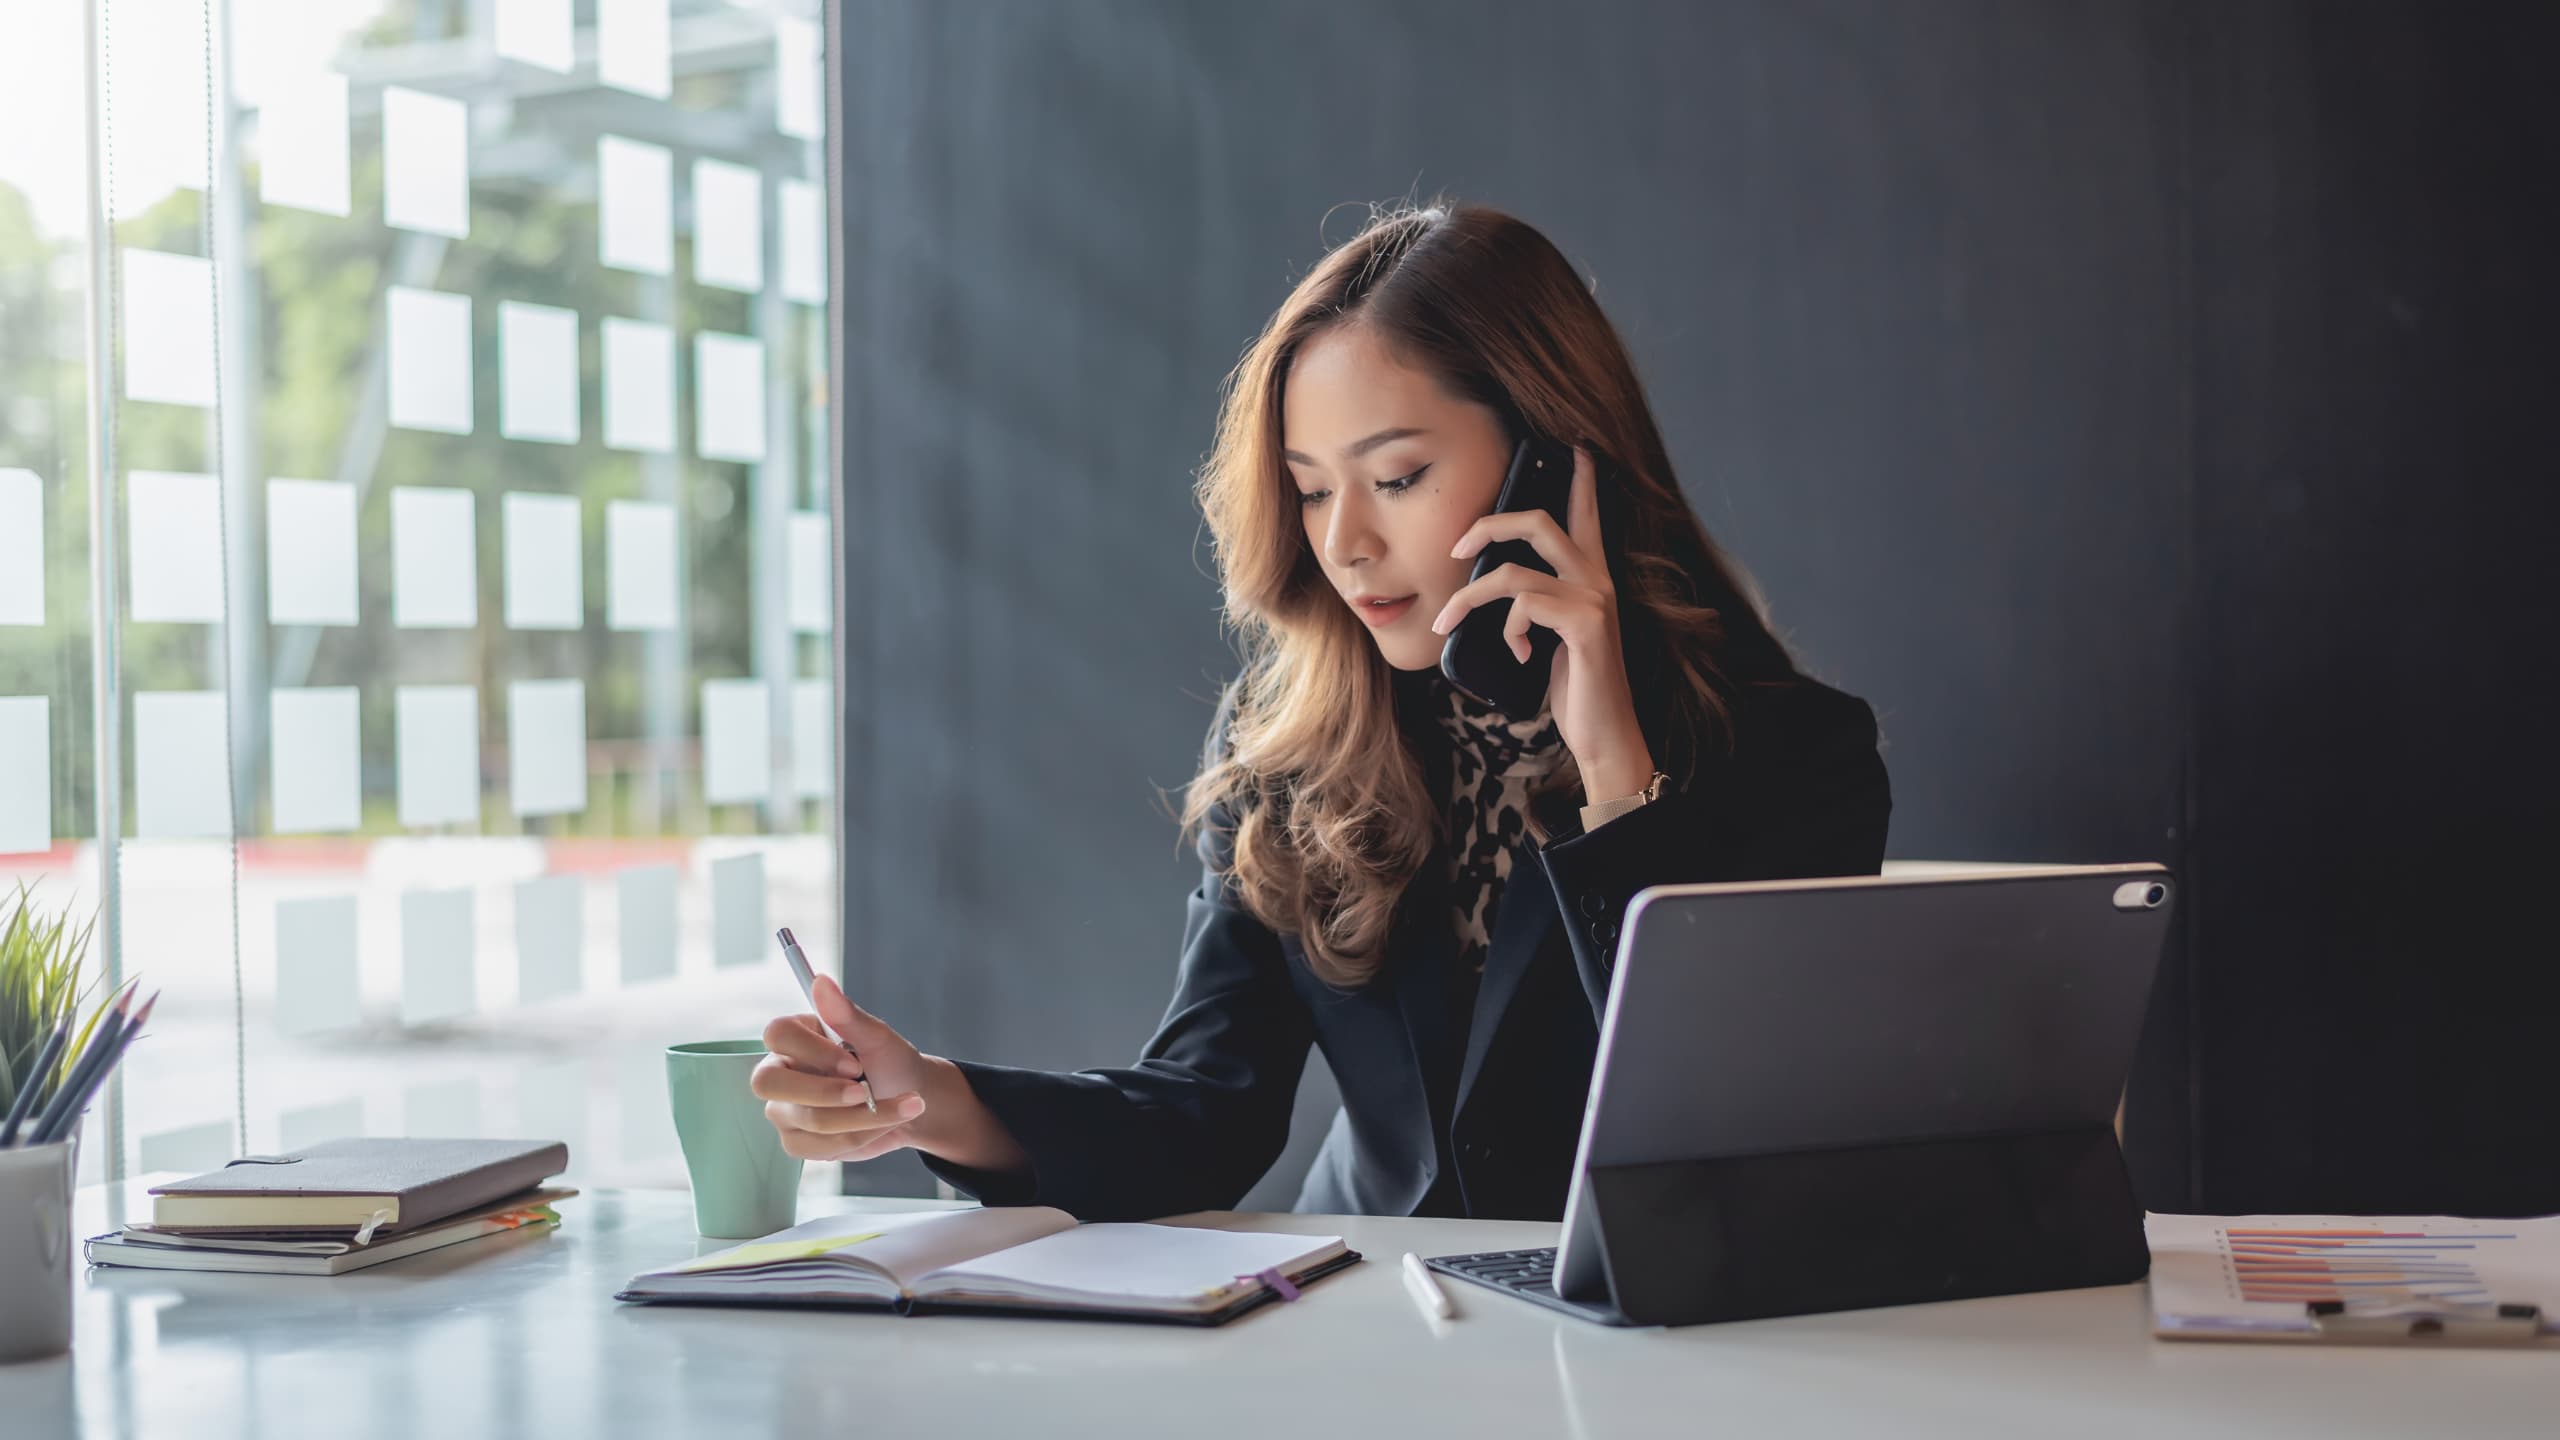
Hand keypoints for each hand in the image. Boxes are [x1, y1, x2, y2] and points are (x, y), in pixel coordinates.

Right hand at [754, 973, 1030, 1177]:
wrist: (913, 1103)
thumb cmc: (892, 1064)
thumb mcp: (877, 1038)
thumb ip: (847, 1015)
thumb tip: (821, 981)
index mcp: (796, 1037)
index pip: (776, 1034)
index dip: (813, 1052)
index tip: (855, 1065)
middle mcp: (781, 1071)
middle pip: (769, 1083)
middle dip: (824, 1093)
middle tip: (867, 1093)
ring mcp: (784, 1109)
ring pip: (806, 1119)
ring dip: (860, 1118)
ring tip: (899, 1107)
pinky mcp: (797, 1140)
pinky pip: (816, 1147)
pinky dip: (857, 1138)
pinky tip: (878, 1126)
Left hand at [1430, 446, 1655, 797]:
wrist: (1603, 734)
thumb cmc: (1573, 686)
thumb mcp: (1547, 636)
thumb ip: (1531, 604)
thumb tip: (1485, 587)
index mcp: (1591, 576)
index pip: (1586, 513)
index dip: (1580, 477)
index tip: (1572, 444)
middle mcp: (1598, 579)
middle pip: (1539, 522)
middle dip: (1489, 525)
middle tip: (1455, 547)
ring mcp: (1595, 600)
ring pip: (1514, 572)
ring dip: (1471, 598)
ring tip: (1450, 622)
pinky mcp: (1587, 625)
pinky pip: (1525, 606)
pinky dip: (1509, 630)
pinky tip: (1518, 654)